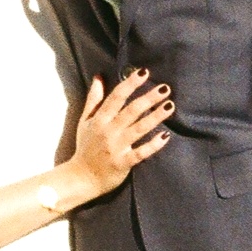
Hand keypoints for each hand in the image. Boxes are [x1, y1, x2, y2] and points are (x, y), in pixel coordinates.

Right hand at [69, 69, 172, 199]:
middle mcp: (108, 131)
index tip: (144, 72)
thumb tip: (99, 77)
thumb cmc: (85, 147)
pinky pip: (141, 153)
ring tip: (170, 106)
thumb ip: (93, 99)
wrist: (81, 177)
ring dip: (155, 117)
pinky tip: (166, 136)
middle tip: (165, 88)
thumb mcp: (85, 121)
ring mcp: (116, 147)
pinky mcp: (123, 163)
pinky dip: (153, 145)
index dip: (130, 84)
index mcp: (100, 119)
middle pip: (131, 111)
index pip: (116, 97)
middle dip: (148, 98)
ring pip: (138, 129)